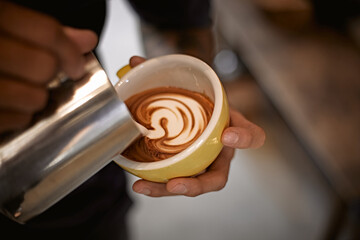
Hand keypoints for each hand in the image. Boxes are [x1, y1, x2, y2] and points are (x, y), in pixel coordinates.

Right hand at [0, 1, 97, 132]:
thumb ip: (41, 33)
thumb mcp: (3, 26)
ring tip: (21, 89)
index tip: (77, 64)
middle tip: (42, 75)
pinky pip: (17, 120)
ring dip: (37, 98)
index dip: (70, 51)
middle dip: (51, 74)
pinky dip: (21, 116)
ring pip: (35, 98)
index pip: (45, 32)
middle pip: (44, 67)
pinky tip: (10, 104)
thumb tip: (86, 40)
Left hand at [128, 56, 264, 196]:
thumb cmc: (200, 97)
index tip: (228, 135)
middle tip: (175, 184)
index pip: (252, 135)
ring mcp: (202, 163)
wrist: (194, 105)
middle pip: (217, 177)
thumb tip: (135, 62)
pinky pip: (174, 181)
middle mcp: (220, 152)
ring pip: (193, 185)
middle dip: (197, 184)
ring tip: (143, 186)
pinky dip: (156, 184)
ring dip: (168, 189)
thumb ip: (167, 71)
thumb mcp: (194, 82)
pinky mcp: (185, 169)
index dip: (244, 139)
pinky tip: (138, 182)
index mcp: (231, 127)